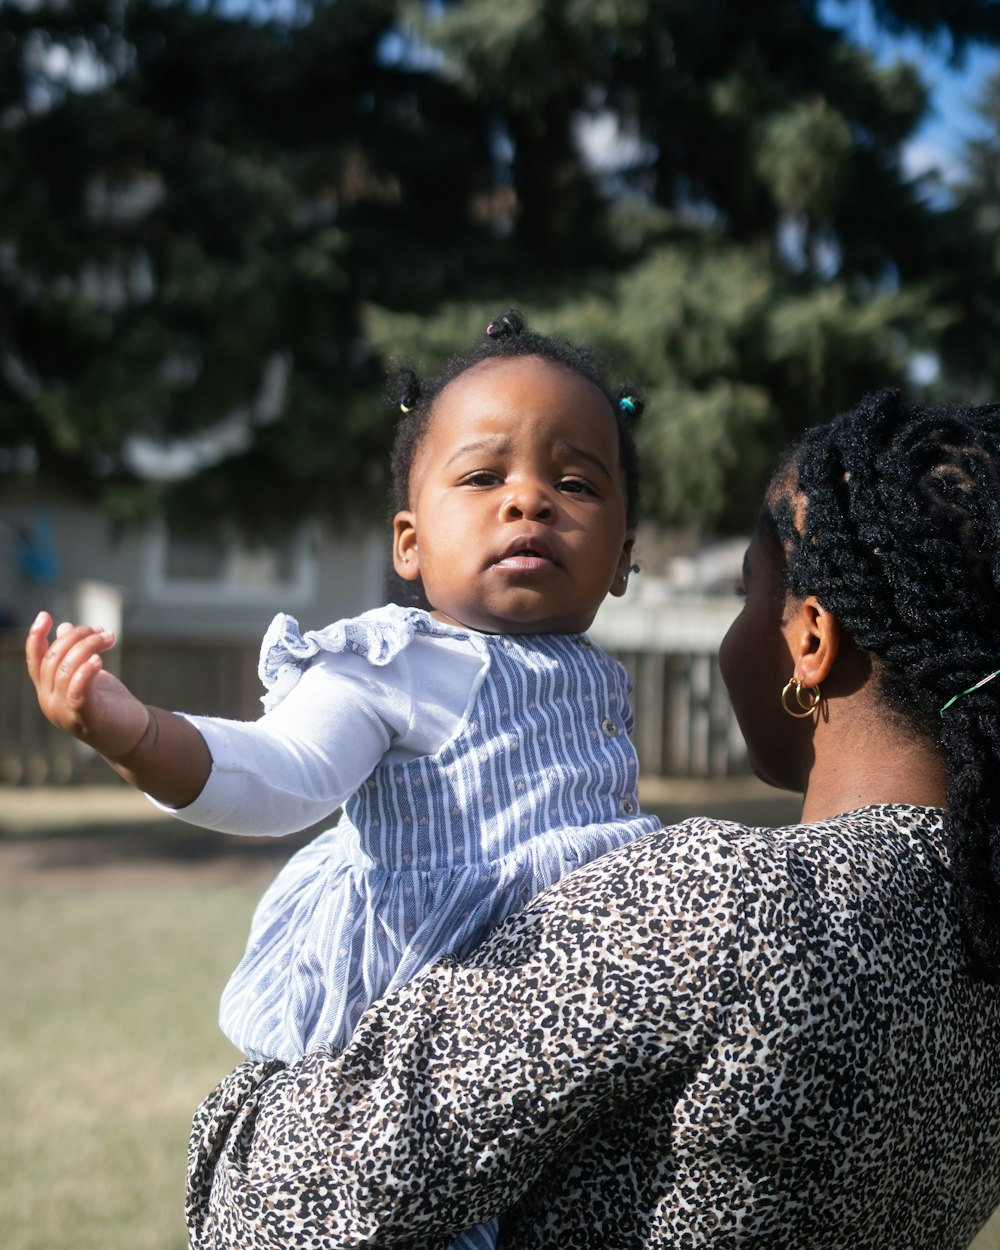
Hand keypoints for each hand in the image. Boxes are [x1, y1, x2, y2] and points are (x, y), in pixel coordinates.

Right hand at [25, 611, 151, 760]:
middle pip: (53, 659)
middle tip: (102, 631)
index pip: (35, 660)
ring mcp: (63, 711)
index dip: (36, 637)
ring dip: (88, 646)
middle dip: (77, 637)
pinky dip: (85, 672)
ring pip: (66, 669)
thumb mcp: (90, 675)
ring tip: (109, 638)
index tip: (45, 615)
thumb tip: (64, 626)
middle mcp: (49, 701)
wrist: (132, 735)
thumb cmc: (110, 704)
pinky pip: (77, 691)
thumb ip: (74, 655)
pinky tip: (98, 659)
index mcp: (47, 690)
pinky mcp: (83, 717)